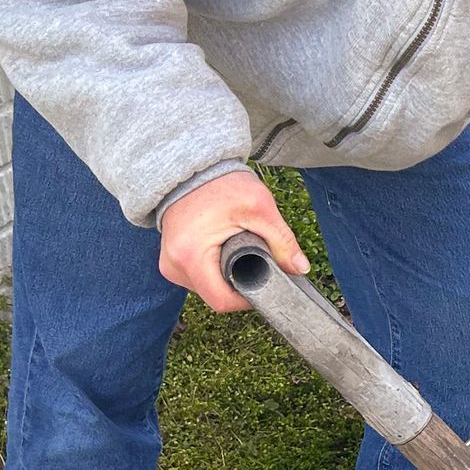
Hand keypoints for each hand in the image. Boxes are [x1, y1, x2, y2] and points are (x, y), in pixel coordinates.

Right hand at [159, 170, 308, 311]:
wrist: (192, 168)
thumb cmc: (221, 184)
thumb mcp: (259, 207)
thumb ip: (282, 240)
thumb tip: (300, 268)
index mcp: (190, 256)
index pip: (222, 301)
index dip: (248, 298)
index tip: (264, 282)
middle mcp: (174, 265)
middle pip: (216, 296)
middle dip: (240, 283)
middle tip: (254, 258)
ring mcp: (170, 265)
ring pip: (208, 288)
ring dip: (227, 276)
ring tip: (238, 249)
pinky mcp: (172, 261)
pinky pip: (199, 277)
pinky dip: (215, 269)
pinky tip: (224, 251)